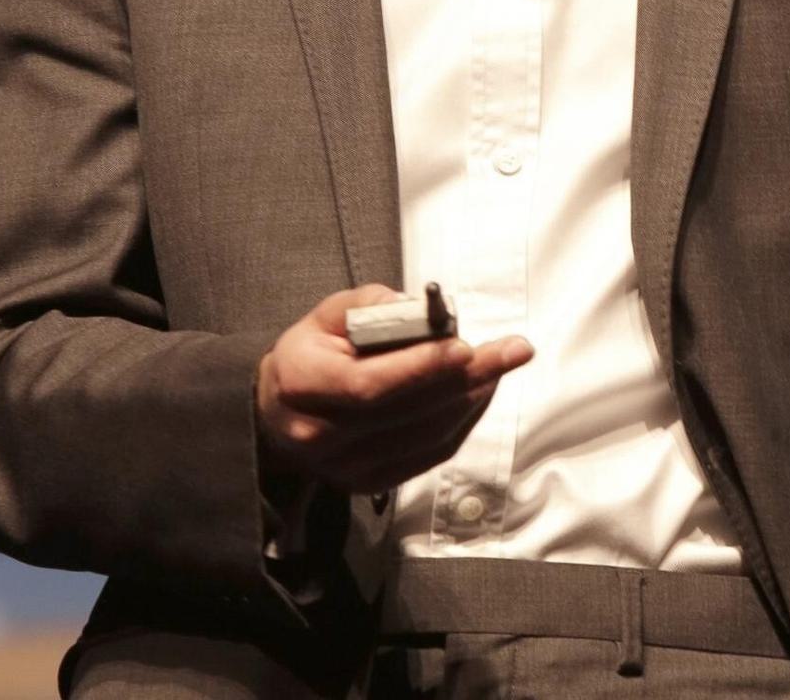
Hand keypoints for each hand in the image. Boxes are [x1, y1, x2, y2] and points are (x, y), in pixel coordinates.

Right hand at [256, 284, 532, 495]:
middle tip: (512, 350)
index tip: (466, 346)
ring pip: (424, 437)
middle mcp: (320, 436)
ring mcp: (345, 468)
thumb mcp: (327, 314)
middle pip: (405, 412)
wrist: (277, 412)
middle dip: (466, 379)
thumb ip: (370, 305)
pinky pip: (429, 455)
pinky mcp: (369, 484)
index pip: (367, 385)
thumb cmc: (310, 352)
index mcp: (302, 385)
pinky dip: (462, 423)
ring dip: (472, 400)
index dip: (420, 368)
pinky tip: (481, 393)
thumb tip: (420, 308)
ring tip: (503, 364)